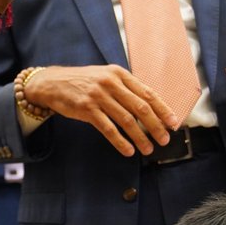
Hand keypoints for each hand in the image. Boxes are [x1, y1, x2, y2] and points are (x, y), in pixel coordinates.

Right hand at [21, 65, 179, 155]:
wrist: (52, 83)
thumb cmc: (82, 82)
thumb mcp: (106, 77)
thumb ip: (125, 88)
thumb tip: (149, 107)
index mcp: (119, 74)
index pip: (147, 93)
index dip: (163, 109)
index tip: (173, 123)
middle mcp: (111, 83)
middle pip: (141, 107)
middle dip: (156, 126)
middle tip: (164, 139)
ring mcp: (98, 96)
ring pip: (127, 120)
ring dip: (140, 137)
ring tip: (148, 149)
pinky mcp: (87, 109)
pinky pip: (108, 129)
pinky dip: (120, 141)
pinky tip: (128, 150)